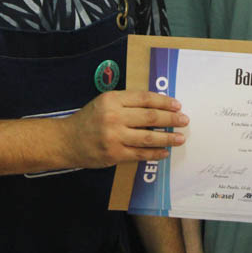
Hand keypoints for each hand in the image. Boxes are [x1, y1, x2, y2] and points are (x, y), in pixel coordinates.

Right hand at [62, 90, 188, 168]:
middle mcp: (114, 117)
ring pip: (148, 137)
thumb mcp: (105, 102)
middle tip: (184, 120)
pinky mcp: (114, 154)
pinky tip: (165, 152)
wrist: (67, 140)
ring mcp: (114, 137)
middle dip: (171, 119)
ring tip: (180, 137)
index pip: (145, 98)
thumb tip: (157, 105)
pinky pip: (140, 154)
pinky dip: (155, 153)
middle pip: (150, 117)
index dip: (164, 101)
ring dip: (167, 137)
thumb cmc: (89, 119)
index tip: (177, 104)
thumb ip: (127, 102)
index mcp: (112, 99)